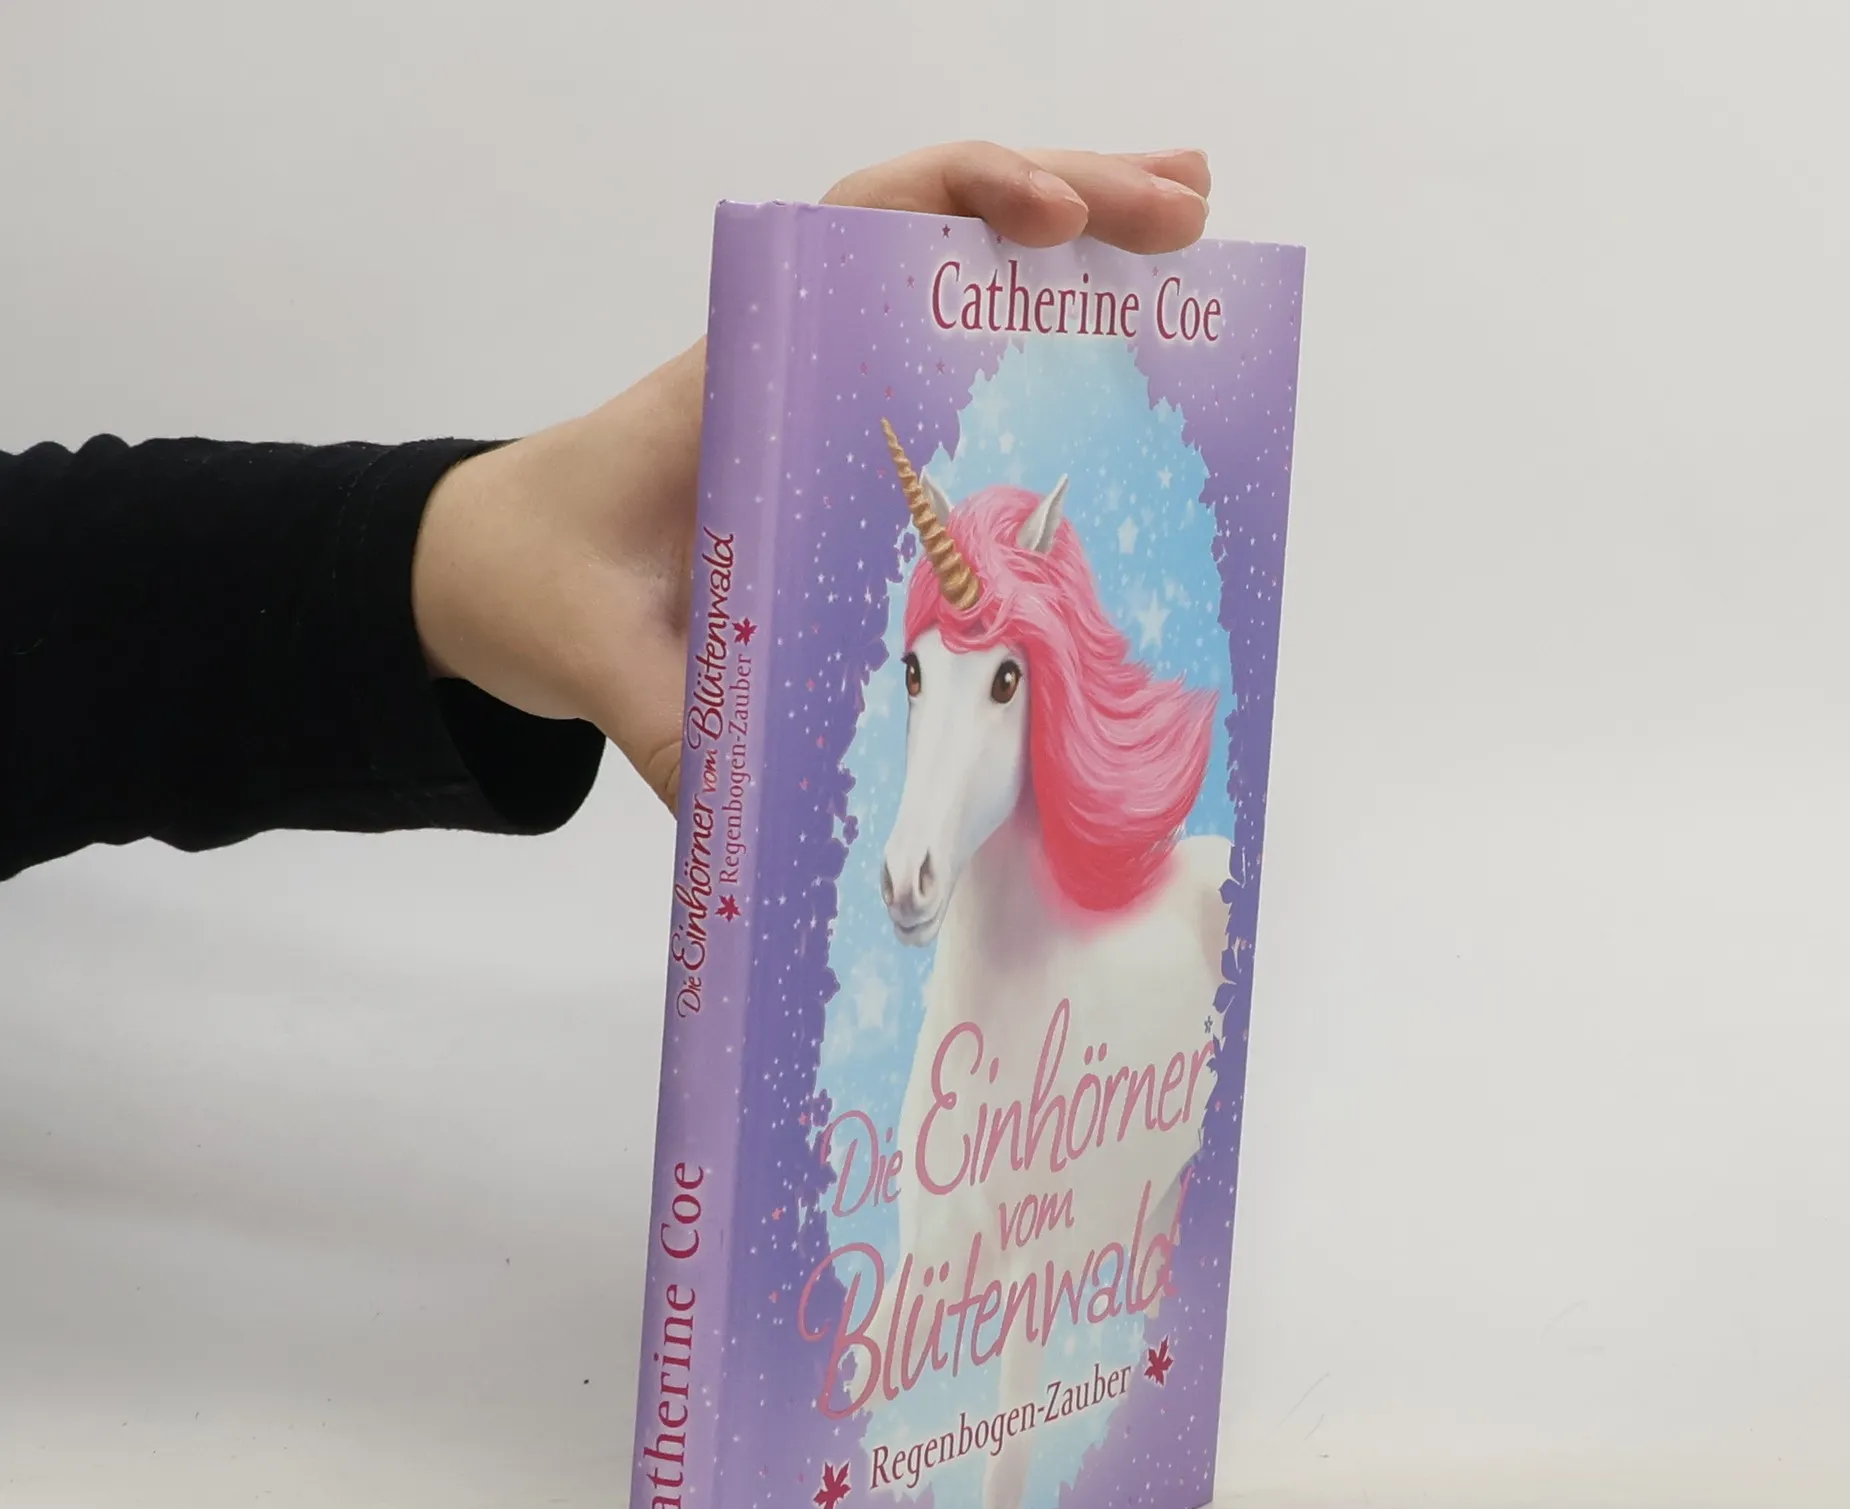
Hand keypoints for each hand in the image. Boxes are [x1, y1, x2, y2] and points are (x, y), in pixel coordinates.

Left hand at [412, 143, 1211, 808]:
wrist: (500, 572)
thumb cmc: (543, 583)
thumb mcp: (596, 655)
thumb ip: (667, 725)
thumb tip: (758, 807)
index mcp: (740, 379)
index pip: (859, 229)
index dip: (967, 201)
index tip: (1055, 221)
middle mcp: (795, 358)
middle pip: (943, 231)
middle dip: (1076, 202)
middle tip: (1187, 208)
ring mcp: (828, 390)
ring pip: (960, 277)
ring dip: (1080, 239)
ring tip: (1188, 218)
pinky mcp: (848, 443)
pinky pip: (954, 363)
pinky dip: (1038, 338)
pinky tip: (1118, 338)